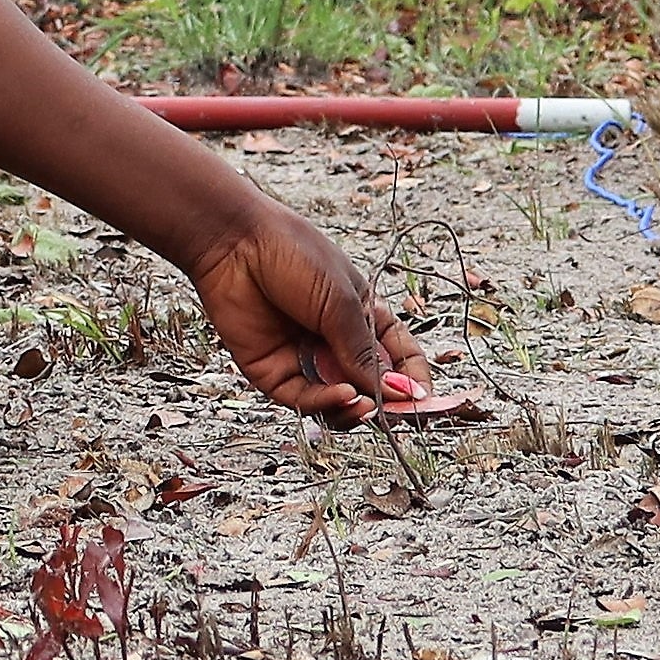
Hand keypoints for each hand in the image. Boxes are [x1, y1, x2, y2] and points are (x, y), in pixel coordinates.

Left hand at [182, 198, 428, 422]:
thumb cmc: (293, 254)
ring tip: (367, 405)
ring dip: (356, 409)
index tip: (425, 401)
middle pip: (369, 386)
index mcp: (362, 316)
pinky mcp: (274, 372)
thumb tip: (394, 392)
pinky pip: (305, 399)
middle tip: (399, 415)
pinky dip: (327, 403)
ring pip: (337, 402)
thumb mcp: (341, 302)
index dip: (413, 380)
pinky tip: (343, 396)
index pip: (398, 357)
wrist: (234, 243)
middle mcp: (334, 342)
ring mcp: (304, 359)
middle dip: (387, 404)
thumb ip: (364, 351)